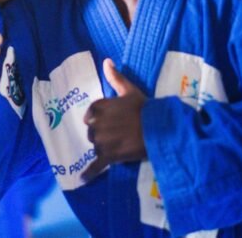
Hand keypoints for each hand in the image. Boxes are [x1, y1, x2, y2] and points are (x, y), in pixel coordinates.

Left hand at [81, 59, 146, 181]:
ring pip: (95, 146)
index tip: (107, 121)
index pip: (91, 114)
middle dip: (102, 133)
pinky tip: (83, 179)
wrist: (159, 128)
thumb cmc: (145, 108)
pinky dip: (89, 173)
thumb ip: (115, 77)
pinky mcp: (109, 156)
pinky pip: (96, 166)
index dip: (98, 118)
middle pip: (92, 132)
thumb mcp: (130, 90)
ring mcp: (102, 141)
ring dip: (103, 148)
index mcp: (100, 107)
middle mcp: (97, 124)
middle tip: (118, 133)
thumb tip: (106, 61)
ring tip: (118, 146)